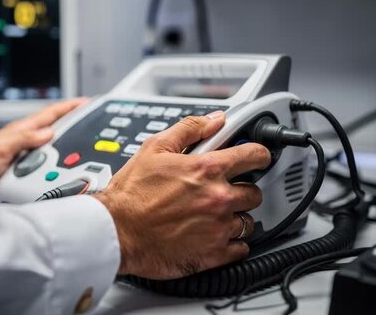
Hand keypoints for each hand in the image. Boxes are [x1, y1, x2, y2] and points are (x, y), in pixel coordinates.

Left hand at [0, 98, 87, 201]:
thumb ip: (22, 139)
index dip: (69, 107)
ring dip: (68, 158)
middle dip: (77, 130)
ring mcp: (25, 162)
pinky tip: (66, 181)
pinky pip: (45, 175)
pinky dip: (56, 176)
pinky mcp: (23, 179)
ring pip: (54, 157)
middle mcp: (25, 146)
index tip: (86, 102)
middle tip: (96, 131)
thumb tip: (48, 132)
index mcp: (20, 133)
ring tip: (87, 160)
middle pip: (57, 135)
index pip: (50, 115)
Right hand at [95, 111, 270, 279]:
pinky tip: (214, 237)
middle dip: (242, 189)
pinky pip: (241, 249)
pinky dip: (232, 244)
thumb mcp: (154, 149)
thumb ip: (189, 130)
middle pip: (255, 192)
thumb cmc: (130, 194)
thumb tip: (214, 120)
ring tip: (213, 216)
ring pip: (248, 222)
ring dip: (235, 218)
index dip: (259, 154)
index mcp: (207, 170)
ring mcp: (218, 228)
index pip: (254, 156)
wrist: (116, 232)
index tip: (257, 158)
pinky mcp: (213, 254)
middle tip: (224, 191)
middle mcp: (218, 198)